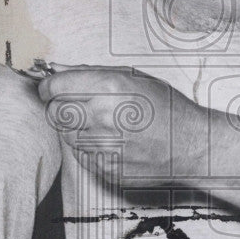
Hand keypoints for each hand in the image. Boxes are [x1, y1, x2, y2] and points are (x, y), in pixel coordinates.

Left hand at [37, 64, 204, 185]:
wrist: (190, 145)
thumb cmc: (165, 107)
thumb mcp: (133, 77)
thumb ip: (91, 73)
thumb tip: (57, 70)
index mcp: (110, 88)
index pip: (55, 87)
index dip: (49, 87)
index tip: (51, 88)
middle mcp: (104, 117)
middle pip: (54, 112)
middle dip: (59, 106)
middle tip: (76, 104)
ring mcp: (104, 146)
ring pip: (65, 135)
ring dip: (74, 127)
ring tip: (100, 122)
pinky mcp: (105, 168)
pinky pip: (80, 155)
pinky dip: (87, 146)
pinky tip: (110, 139)